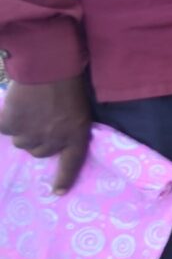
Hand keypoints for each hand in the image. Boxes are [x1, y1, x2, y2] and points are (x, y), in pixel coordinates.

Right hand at [0, 74, 91, 192]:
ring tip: (29, 110)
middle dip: (39, 140)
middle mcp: (54, 139)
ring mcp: (31, 133)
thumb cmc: (69, 84)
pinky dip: (5, 120)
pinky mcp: (11, 124)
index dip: (64, 178)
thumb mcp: (78, 110)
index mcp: (76, 135)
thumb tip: (54, 144)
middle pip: (39, 151)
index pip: (71, 163)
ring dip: (23, 130)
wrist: (49, 66)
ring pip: (21, 142)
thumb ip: (68, 128)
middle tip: (41, 121)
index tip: (58, 192)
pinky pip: (3, 128)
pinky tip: (12, 109)